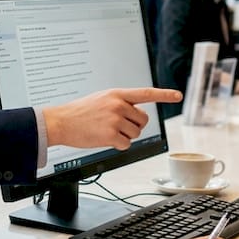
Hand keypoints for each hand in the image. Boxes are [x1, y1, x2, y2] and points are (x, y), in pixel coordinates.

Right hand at [43, 87, 181, 149]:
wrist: (60, 122)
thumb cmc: (80, 112)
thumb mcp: (101, 99)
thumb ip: (121, 103)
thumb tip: (139, 116)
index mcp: (117, 94)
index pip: (146, 93)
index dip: (164, 94)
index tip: (178, 95)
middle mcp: (118, 105)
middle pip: (143, 121)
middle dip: (133, 126)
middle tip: (115, 125)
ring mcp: (115, 120)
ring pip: (136, 134)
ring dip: (124, 136)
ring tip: (106, 130)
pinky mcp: (111, 135)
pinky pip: (127, 145)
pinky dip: (118, 145)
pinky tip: (104, 139)